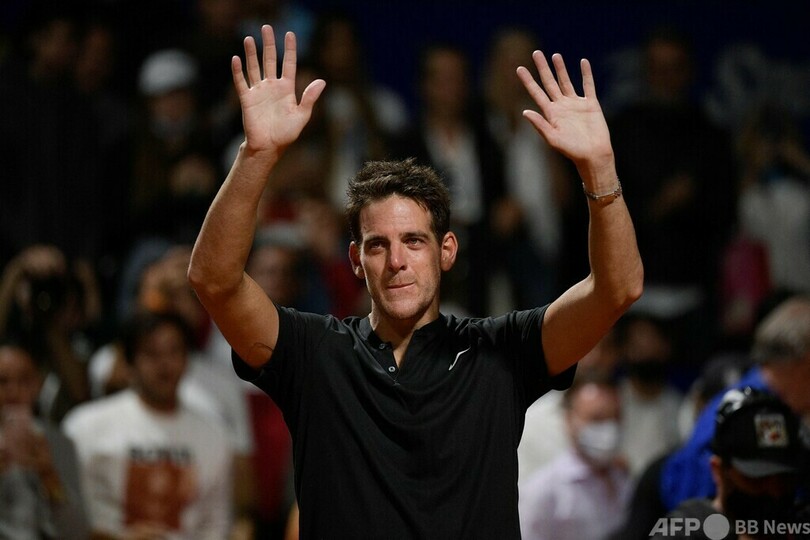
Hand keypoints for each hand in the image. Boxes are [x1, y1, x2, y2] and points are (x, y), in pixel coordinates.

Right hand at [232, 25, 324, 156]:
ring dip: (252, 53)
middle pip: (270, 60)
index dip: (289, 49)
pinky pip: (241, 82)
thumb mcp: (301, 116)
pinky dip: (238, 71)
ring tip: (250, 38)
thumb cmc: (286, 134)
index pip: (288, 64)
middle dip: (269, 44)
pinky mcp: (247, 99)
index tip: (290, 34)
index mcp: (287, 89)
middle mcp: (272, 87)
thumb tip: (322, 81)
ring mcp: (259, 92)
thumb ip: (310, 98)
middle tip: (267, 27)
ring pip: (255, 67)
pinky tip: (236, 58)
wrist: (268, 147)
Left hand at [517, 52, 612, 171]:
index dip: (528, 81)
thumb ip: (539, 125)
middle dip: (542, 68)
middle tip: (536, 53)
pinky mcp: (590, 104)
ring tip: (555, 55)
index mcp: (550, 114)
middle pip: (549, 83)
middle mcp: (561, 106)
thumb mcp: (553, 139)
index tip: (519, 68)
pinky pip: (588, 85)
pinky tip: (583, 62)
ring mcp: (576, 104)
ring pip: (566, 82)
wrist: (593, 155)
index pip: (536, 93)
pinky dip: (586, 74)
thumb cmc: (572, 150)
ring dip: (561, 69)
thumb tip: (524, 112)